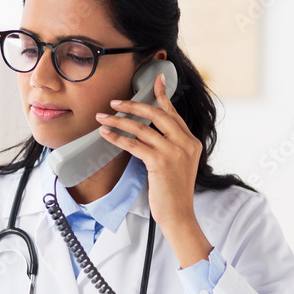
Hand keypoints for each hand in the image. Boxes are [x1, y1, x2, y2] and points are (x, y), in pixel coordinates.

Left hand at [95, 72, 213, 267]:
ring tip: (102, 117)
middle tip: (114, 101)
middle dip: (133, 105)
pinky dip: (117, 137)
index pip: (173, 113)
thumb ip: (169, 146)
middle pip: (157, 114)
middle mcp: (185, 143)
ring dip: (118, 121)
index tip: (156, 79)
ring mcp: (174, 152)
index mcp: (191, 141)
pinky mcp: (160, 163)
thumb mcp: (178, 164)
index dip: (162, 95)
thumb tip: (148, 131)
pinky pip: (134, 144)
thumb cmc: (173, 192)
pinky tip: (105, 134)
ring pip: (142, 128)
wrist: (178, 214)